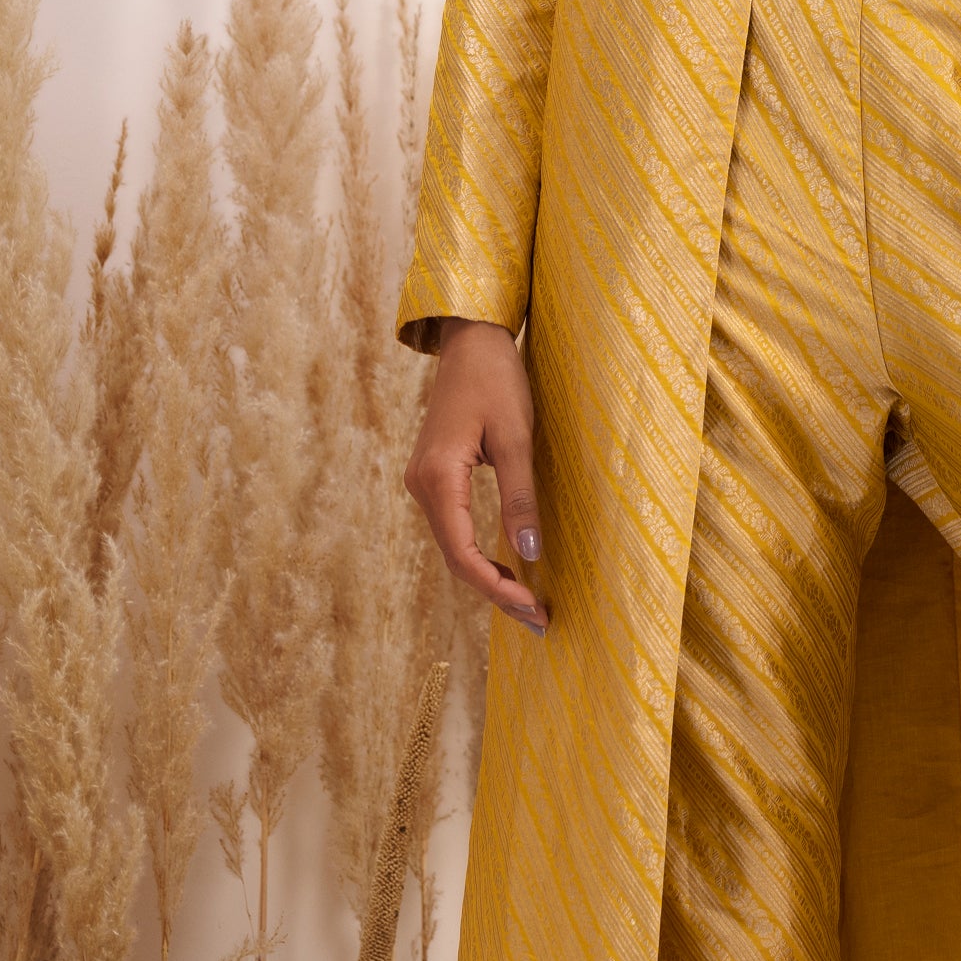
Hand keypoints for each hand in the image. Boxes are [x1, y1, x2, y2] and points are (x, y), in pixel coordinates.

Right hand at [406, 320, 548, 632]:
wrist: (471, 340)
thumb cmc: (496, 380)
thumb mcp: (517, 438)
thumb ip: (520, 498)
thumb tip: (528, 556)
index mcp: (438, 478)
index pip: (463, 553)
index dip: (497, 588)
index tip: (533, 609)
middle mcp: (421, 486)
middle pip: (455, 557)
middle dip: (495, 592)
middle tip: (539, 620)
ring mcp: (424, 482)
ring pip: (453, 546)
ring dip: (487, 577)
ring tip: (527, 604)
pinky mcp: (435, 477)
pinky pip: (454, 527)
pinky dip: (479, 554)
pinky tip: (506, 569)